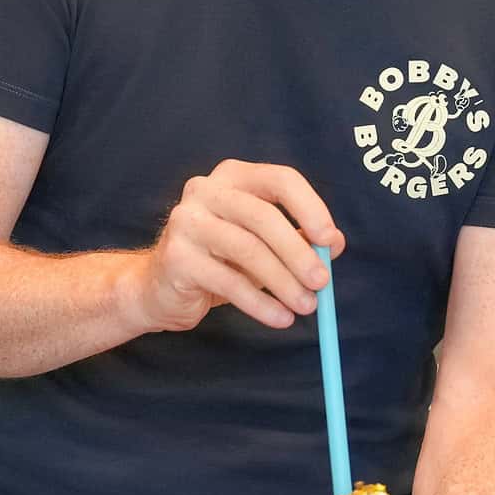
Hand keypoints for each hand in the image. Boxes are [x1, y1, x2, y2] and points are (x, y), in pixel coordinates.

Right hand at [128, 161, 343, 333]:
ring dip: (283, 282)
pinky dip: (260, 303)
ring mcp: (186, 222)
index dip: (310, 208)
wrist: (160, 288)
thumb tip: (334, 244)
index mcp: (233, 176)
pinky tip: (280, 318)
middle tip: (322, 283)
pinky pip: (228, 281)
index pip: (280, 179)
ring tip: (306, 306)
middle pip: (263, 216)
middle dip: (298, 252)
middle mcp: (206, 190)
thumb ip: (299, 238)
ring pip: (247, 249)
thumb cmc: (219, 261)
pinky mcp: (176, 257)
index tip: (330, 241)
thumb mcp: (264, 245)